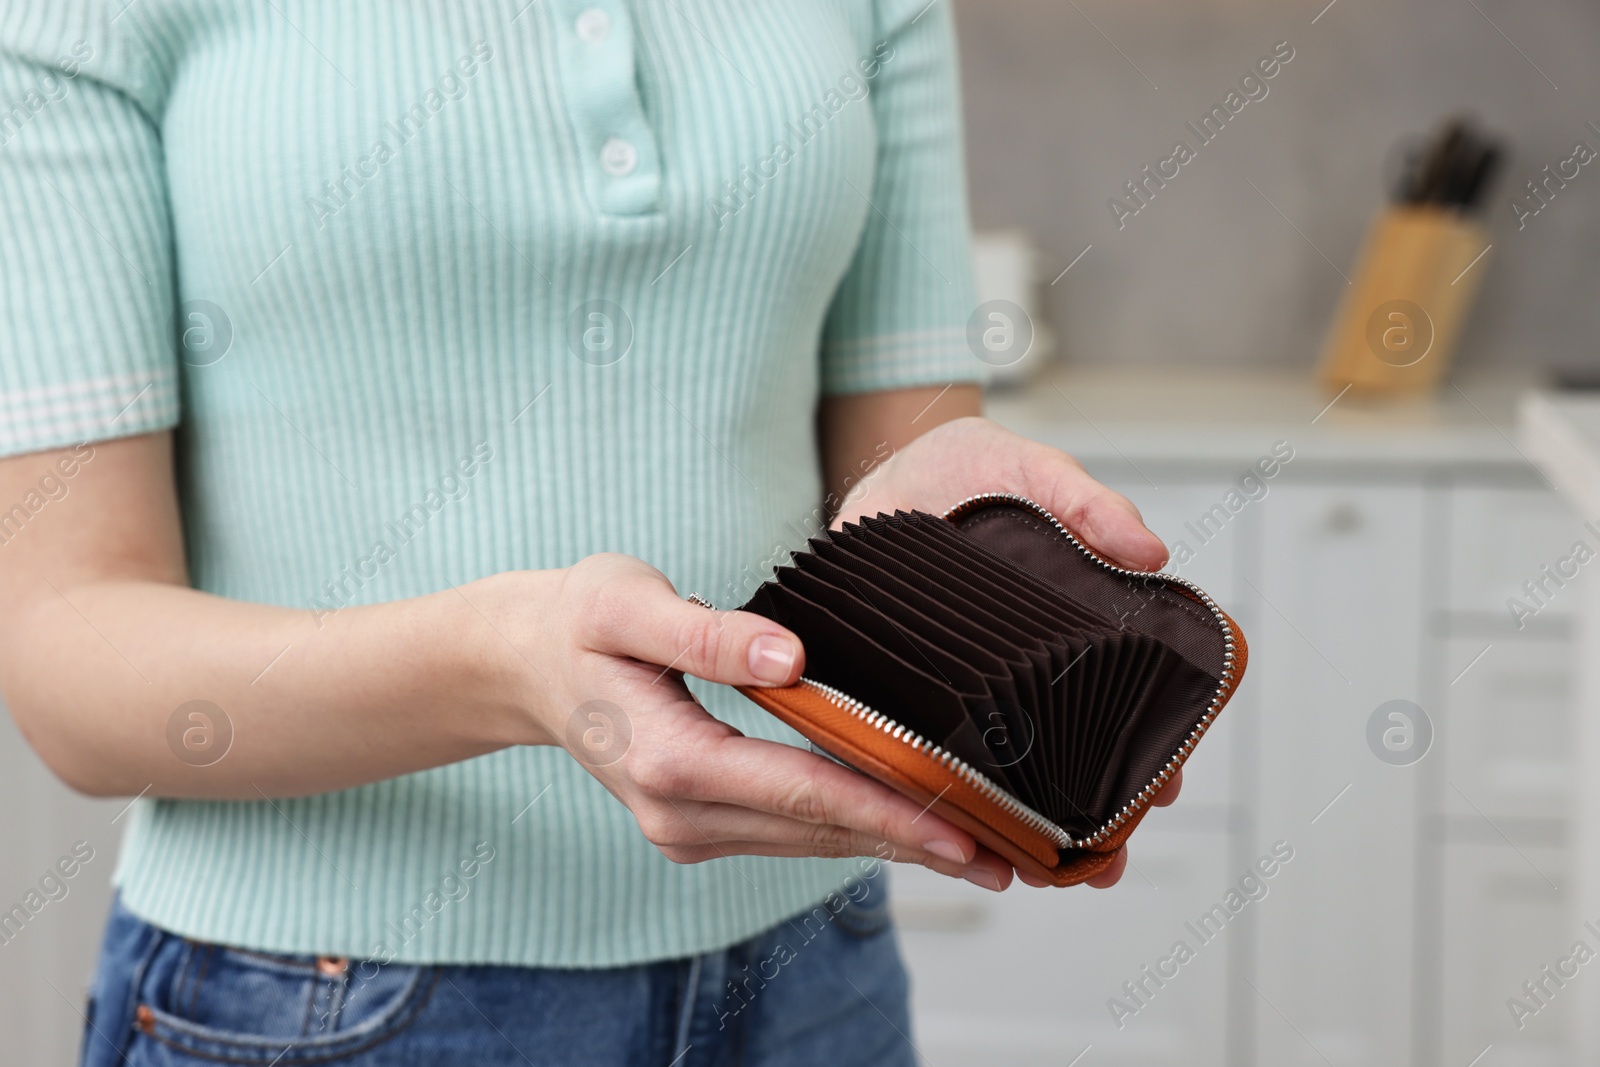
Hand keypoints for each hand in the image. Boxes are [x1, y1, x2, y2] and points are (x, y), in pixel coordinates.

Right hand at [491, 554, 1016, 890]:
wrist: (525, 664)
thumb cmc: (579, 621)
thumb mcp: (626, 603)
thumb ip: (704, 631)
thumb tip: (787, 658)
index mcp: (669, 762)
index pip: (804, 793)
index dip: (889, 811)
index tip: (963, 829)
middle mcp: (681, 813)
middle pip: (821, 832)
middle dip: (915, 845)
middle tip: (1009, 860)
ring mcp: (689, 827)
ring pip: (812, 841)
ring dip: (894, 846)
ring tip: (981, 853)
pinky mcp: (701, 822)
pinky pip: (792, 830)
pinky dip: (854, 830)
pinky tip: (908, 827)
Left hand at [836, 415, 1182, 886]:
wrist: (882, 468)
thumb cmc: (966, 467)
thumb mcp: (1030, 469)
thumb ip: (1084, 501)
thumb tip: (1148, 553)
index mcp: (1063, 628)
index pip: (1119, 699)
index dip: (1145, 748)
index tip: (1162, 788)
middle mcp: (1015, 669)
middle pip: (1063, 750)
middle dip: (1088, 808)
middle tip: (1103, 856)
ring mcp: (958, 686)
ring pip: (996, 767)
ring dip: (1019, 818)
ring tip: (1040, 865)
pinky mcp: (897, 690)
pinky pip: (918, 749)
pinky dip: (936, 792)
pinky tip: (950, 828)